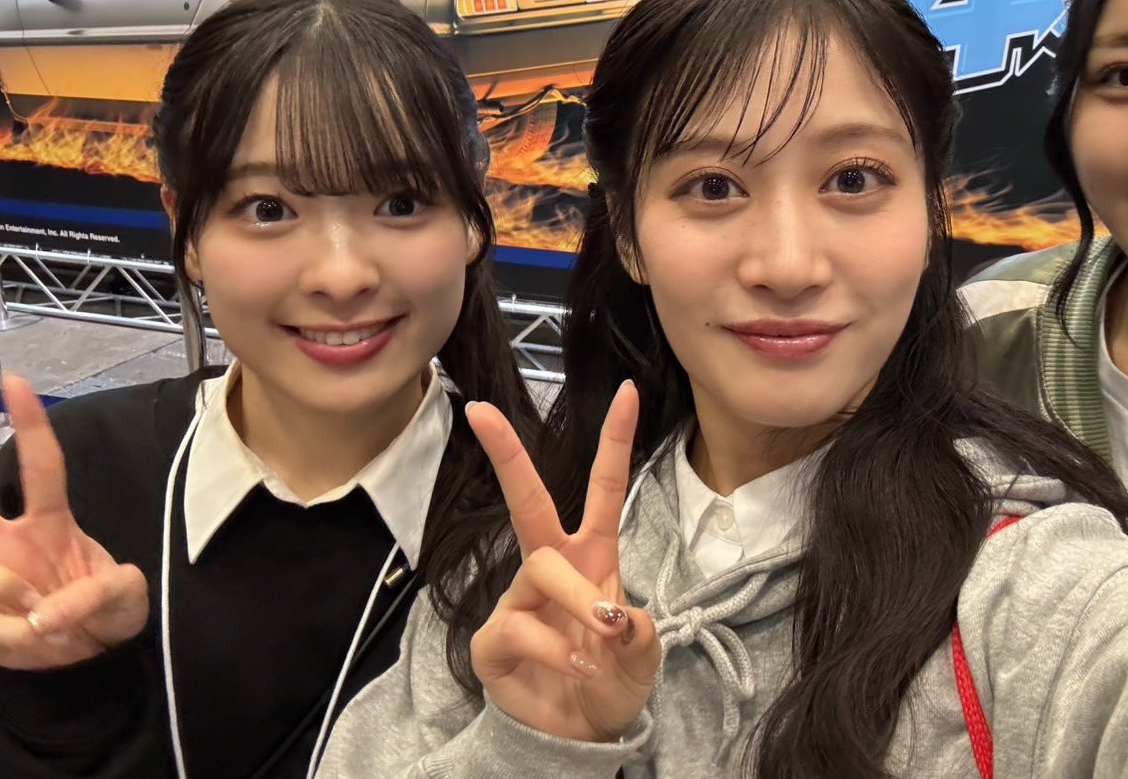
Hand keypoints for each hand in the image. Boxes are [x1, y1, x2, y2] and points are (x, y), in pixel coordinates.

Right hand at [0, 376, 147, 669]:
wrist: (84, 658)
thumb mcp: (125, 598)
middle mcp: (5, 540)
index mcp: (51, 523)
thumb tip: (45, 614)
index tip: (16, 380)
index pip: (40, 466)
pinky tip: (13, 637)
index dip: (29, 423)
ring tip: (36, 626)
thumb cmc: (107, 612)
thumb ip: (96, 596)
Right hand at [467, 381, 659, 742]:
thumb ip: (643, 637)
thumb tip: (624, 616)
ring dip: (577, 599)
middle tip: (482, 413)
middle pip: (529, 500)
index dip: (616, 441)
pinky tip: (577, 665)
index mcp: (594, 555)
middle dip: (507, 454)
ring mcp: (520, 599)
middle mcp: (553, 566)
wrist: (580, 736)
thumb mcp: (644, 660)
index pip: (605, 489)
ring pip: (542, 569)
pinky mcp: (494, 637)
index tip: (629, 392)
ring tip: (600, 641)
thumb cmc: (611, 680)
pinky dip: (556, 648)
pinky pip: (520, 624)